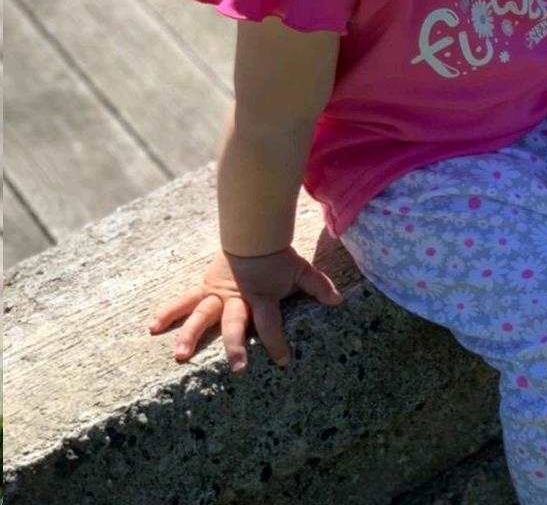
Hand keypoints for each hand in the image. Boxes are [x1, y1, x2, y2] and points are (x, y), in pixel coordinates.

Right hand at [147, 246, 346, 372]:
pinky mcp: (205, 288)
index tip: (282, 362)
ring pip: (203, 315)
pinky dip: (168, 312)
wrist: (254, 233)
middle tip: (237, 368)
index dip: (277, 343)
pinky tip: (152, 326)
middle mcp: (238, 300)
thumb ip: (318, 287)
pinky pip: (184, 301)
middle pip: (236, 324)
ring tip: (179, 355)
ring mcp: (218, 294)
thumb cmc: (278, 257)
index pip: (271, 325)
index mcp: (262, 298)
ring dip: (191, 335)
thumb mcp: (301, 271)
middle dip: (237, 346)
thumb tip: (339, 301)